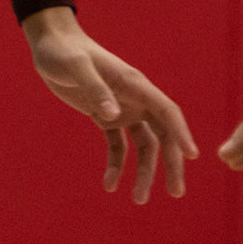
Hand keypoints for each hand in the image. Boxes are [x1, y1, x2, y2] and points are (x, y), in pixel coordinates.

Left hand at [22, 6, 197, 202]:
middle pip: (162, 134)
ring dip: (144, 171)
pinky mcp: (105, 115)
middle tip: (175, 193)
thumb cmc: (64, 51)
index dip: (181, 132)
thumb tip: (114, 115)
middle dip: (171, 163)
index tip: (191, 156)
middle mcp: (134, 98)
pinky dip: (117, 165)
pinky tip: (109, 184)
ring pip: (144, 144)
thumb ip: (95, 88)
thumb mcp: (76, 67)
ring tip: (139, 199)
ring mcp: (121, 108)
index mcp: (133, 84)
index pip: (166, 111)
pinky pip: (118, 145)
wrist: (50, 44)